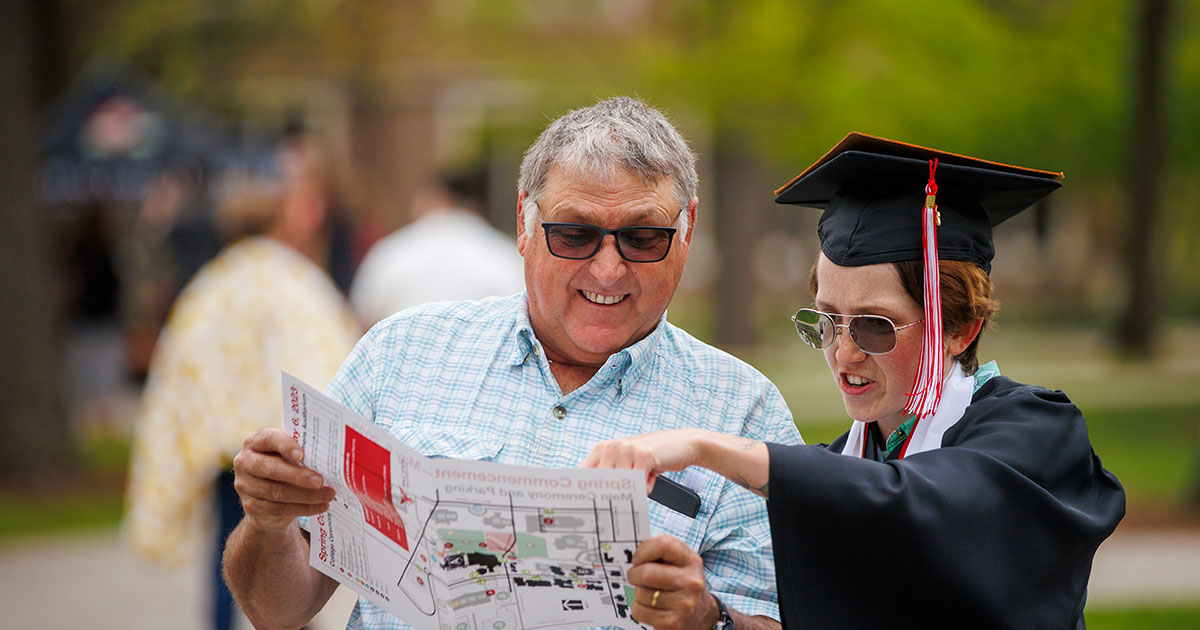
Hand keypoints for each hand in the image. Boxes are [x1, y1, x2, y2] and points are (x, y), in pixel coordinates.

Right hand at [232, 428, 334, 531]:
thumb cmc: (284, 467)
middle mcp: (245, 462)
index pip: (269, 439)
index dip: (285, 446)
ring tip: (328, 495)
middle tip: (320, 481)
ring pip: (277, 492)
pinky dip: (303, 508)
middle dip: (299, 476)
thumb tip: (327, 458)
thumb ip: (300, 453)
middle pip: (271, 469)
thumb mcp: (289, 456)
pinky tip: (320, 506)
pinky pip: (279, 509)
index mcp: (255, 442)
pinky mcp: (251, 506)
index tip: (302, 455)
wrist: (268, 498)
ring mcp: (244, 485)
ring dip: (306, 495)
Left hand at [581, 429, 710, 492]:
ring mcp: (627, 450)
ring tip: (645, 477)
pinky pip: (639, 485)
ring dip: (634, 489)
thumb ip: (611, 475)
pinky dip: (647, 487)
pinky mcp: (644, 456)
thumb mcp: (628, 462)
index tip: (580, 507)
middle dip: (610, 496)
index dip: (581, 491)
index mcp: (603, 448)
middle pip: (601, 484)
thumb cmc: (653, 457)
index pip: (583, 473)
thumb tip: (594, 501)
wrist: (683, 444)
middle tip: (621, 500)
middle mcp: (612, 447)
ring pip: (621, 486)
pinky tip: (653, 475)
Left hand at [627, 535, 717, 629]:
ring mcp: (684, 604)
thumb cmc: (682, 583)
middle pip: (647, 573)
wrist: (701, 614)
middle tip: (634, 576)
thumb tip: (632, 553)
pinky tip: (649, 606)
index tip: (638, 559)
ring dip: (637, 592)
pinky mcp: (673, 622)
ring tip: (647, 592)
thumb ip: (661, 553)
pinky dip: (638, 608)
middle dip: (634, 574)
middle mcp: (691, 581)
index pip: (663, 545)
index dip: (643, 551)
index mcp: (691, 561)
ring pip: (641, 593)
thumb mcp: (680, 563)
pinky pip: (639, 611)